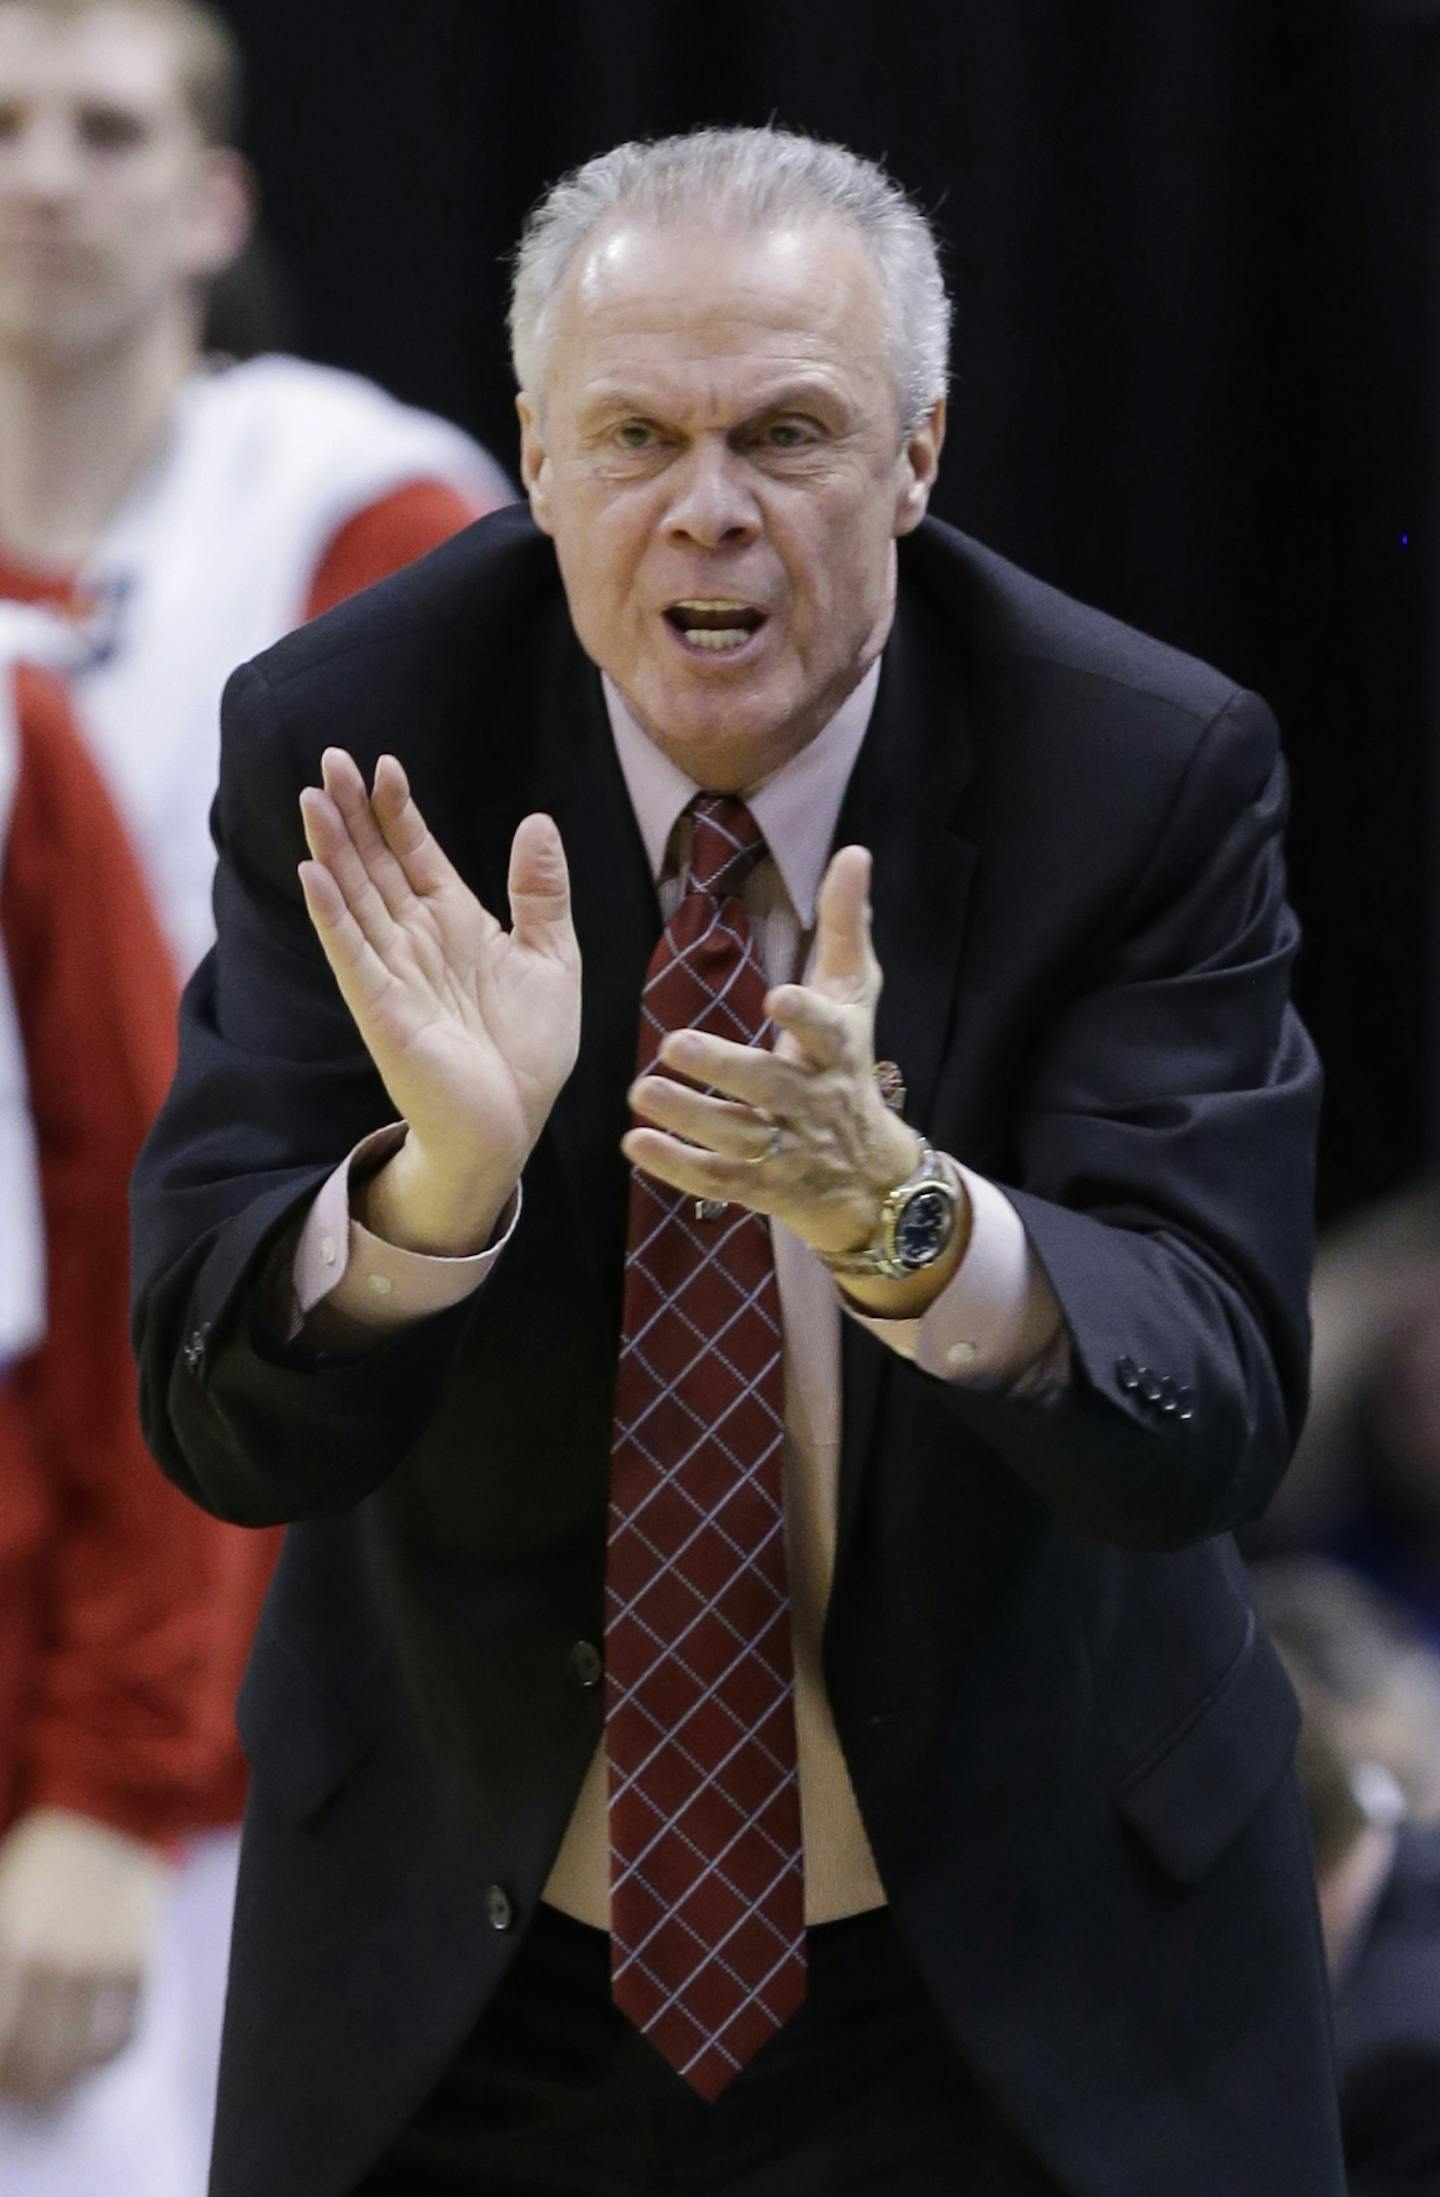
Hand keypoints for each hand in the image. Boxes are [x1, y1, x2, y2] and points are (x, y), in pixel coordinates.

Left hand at [0, 1809, 168, 2100]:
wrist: (103, 1813)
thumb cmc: (34, 1869)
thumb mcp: (1, 1906)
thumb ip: (1, 1968)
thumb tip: (7, 2036)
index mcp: (9, 1940)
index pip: (3, 2041)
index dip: (2, 2072)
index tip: (2, 2074)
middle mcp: (54, 1955)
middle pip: (36, 2062)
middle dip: (24, 2083)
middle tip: (19, 2081)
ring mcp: (100, 1957)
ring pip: (79, 2060)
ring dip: (62, 2079)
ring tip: (51, 2074)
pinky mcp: (137, 1957)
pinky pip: (121, 2035)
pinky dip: (102, 2057)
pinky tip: (86, 2051)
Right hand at [299, 749, 580, 1251]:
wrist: (512, 1124)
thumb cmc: (529, 1050)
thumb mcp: (553, 957)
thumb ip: (541, 892)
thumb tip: (538, 820)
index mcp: (454, 921)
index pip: (415, 852)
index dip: (397, 810)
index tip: (383, 764)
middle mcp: (415, 939)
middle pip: (375, 863)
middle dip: (351, 812)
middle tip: (330, 758)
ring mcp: (392, 971)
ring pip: (355, 897)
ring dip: (332, 849)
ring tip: (311, 797)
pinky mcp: (381, 1009)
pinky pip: (351, 953)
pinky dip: (331, 915)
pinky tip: (313, 873)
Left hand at [623, 846, 961, 1291]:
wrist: (868, 1179)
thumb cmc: (849, 1065)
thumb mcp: (855, 996)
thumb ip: (846, 924)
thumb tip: (853, 851)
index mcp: (838, 1051)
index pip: (827, 1031)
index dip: (805, 1015)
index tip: (776, 996)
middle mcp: (815, 1102)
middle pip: (772, 1087)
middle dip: (726, 1069)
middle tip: (673, 1044)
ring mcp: (788, 1151)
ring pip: (738, 1137)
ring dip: (689, 1117)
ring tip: (640, 1093)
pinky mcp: (761, 1188)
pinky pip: (717, 1180)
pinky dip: (676, 1166)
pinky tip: (633, 1144)